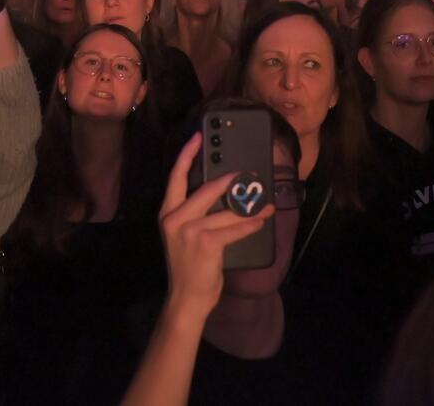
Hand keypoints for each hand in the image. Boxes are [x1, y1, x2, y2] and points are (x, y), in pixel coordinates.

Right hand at [158, 135, 274, 318]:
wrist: (187, 298)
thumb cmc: (190, 265)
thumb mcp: (184, 234)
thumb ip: (196, 213)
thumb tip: (225, 192)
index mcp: (167, 213)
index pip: (175, 177)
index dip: (187, 154)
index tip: (199, 136)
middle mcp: (174, 219)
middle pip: (207, 189)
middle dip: (231, 181)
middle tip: (248, 175)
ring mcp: (189, 231)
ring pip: (226, 211)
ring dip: (249, 208)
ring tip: (266, 203)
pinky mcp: (206, 243)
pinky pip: (234, 228)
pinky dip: (250, 225)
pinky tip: (260, 221)